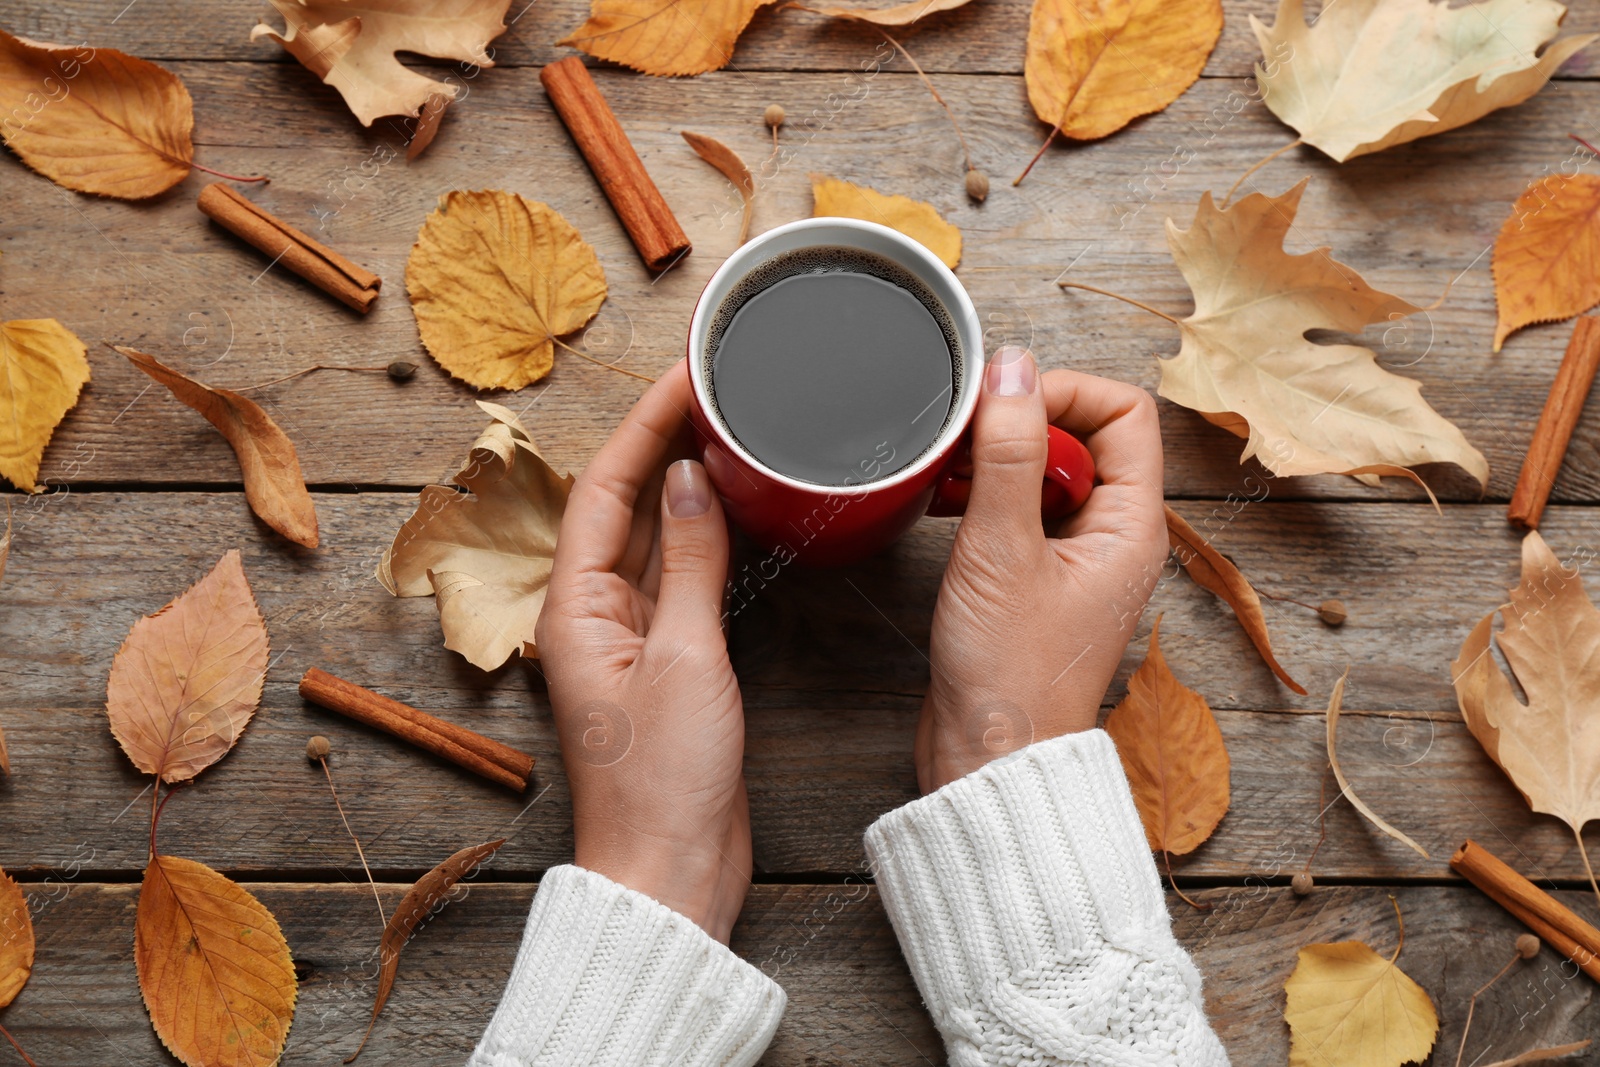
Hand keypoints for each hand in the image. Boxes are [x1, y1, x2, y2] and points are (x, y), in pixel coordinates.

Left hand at [535, 359, 749, 942]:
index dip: (643, 426)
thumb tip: (689, 478)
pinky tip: (735, 508)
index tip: (684, 375)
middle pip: (624, 505)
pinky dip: (707, 538)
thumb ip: (689, 563)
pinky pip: (681, 579)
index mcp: (573, 608)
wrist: (671, 873)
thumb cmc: (662, 784)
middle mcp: (593, 614)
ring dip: (686, 483)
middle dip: (665, 441)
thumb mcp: (684, 658)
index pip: (602, 489)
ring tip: (730, 426)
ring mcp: (630, 637)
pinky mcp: (667, 662)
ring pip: (654, 538)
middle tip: (714, 385)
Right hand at [917, 345, 1167, 791]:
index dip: (1065, 391)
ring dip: (996, 458)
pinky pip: (1017, 509)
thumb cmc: (1010, 677)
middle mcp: (1112, 537)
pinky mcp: (1032, 579)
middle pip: (1082, 435)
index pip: (1124, 412)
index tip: (1004, 400)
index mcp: (1132, 527)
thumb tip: (1013, 366)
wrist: (988, 762)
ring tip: (949, 472)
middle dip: (1021, 422)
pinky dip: (982, 493)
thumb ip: (1010, 451)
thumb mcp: (1002, 549)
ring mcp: (1072, 559)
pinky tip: (943, 503)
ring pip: (1044, 471)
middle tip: (965, 436)